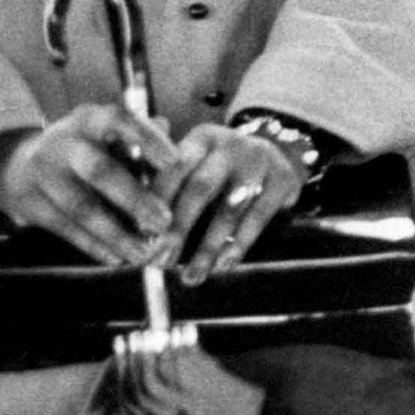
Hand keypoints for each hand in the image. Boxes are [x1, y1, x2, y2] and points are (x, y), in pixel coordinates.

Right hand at [0, 104, 179, 266]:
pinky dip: (92, 245)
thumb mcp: (109, 135)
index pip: (119, 120)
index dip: (147, 139)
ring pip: (81, 207)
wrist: (19, 164)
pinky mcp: (29, 202)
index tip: (175, 162)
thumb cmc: (87, 149)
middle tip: (163, 223)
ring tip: (143, 253)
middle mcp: (65, 142)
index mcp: (91, 119)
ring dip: (115, 233)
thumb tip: (180, 156)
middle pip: (100, 171)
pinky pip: (65, 227)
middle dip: (134, 199)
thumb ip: (144, 144)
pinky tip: (116, 258)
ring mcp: (43, 173)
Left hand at [158, 124, 305, 285]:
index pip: (174, 167)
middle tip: (161, 260)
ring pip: (230, 208)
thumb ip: (165, 183)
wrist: (284, 149)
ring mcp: (260, 161)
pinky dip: (239, 244)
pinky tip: (224, 265)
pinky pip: (258, 217)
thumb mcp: (197, 161)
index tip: (142, 235)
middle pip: (200, 188)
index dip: (157, 201)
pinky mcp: (282, 179)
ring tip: (191, 276)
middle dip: (179, 228)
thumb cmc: (222, 166)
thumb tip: (131, 227)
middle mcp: (231, 145)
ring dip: (208, 246)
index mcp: (201, 139)